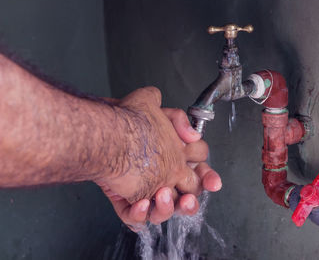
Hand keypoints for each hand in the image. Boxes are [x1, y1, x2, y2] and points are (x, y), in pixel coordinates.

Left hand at [95, 87, 221, 230]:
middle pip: (184, 197)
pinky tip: (141, 203)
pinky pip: (136, 217)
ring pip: (164, 211)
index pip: (198, 172)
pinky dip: (140, 214)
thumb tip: (194, 134)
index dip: (208, 178)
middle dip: (190, 201)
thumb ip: (177, 118)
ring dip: (167, 209)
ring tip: (164, 197)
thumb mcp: (151, 109)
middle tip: (188, 199)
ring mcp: (146, 191)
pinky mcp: (126, 201)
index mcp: (175, 159)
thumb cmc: (123, 121)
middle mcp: (163, 178)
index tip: (213, 183)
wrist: (98, 131)